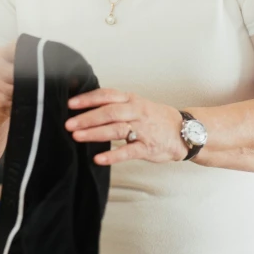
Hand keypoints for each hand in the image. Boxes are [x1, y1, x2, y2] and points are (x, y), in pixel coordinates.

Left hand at [66, 89, 188, 164]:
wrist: (185, 131)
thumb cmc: (155, 118)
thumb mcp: (136, 105)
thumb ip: (115, 104)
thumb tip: (87, 106)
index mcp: (131, 100)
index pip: (107, 95)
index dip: (88, 99)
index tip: (71, 103)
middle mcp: (136, 112)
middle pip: (109, 112)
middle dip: (87, 118)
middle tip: (69, 124)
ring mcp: (143, 129)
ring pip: (116, 129)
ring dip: (95, 133)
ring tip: (77, 136)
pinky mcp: (147, 147)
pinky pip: (128, 151)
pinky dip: (112, 155)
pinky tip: (98, 158)